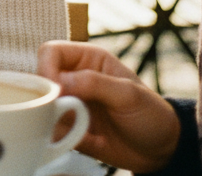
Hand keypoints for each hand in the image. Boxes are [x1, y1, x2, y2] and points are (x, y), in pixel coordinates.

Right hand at [38, 41, 180, 172]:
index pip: (51, 52)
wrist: (161, 150)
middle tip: (68, 115)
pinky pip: (53, 133)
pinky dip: (64, 140)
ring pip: (43, 109)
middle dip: (49, 100)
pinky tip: (91, 141)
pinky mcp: (71, 130)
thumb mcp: (128, 95)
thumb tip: (59, 82)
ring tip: (86, 131)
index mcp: (88, 59)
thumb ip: (95, 83)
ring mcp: (71, 105)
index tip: (57, 92)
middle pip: (40, 80)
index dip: (47, 69)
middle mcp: (75, 79)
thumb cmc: (150, 113)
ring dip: (57, 123)